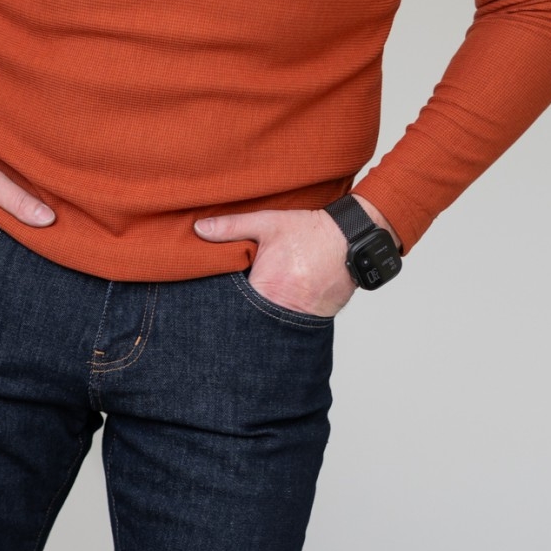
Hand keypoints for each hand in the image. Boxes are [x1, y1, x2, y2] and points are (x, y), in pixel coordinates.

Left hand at [192, 196, 397, 316]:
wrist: (352, 243)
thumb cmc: (311, 233)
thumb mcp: (269, 223)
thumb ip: (231, 227)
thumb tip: (198, 229)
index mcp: (264, 287)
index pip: (227, 303)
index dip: (215, 300)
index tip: (201, 299)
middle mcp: (277, 310)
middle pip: (241, 320)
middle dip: (230, 314)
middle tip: (212, 312)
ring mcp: (291, 320)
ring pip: (258, 326)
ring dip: (248, 320)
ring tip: (238, 312)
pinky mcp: (304, 325)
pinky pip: (277, 327)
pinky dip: (268, 322)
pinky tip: (262, 312)